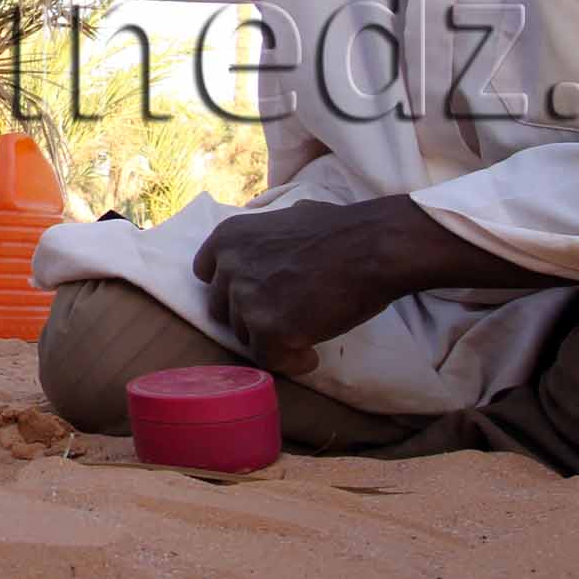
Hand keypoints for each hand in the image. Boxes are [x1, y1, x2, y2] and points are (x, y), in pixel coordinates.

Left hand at [192, 200, 405, 376]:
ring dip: (271, 339)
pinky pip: (268, 360)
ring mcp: (246, 300)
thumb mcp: (289, 217)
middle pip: (224, 310)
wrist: (372, 248)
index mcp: (228, 237)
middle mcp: (228, 267)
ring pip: (245, 337)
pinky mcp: (268, 330)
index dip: (230, 290)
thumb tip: (271, 240)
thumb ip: (268, 234)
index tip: (254, 298)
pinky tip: (311, 355)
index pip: (206, 274)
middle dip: (251, 317)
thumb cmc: (341, 230)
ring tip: (304, 334)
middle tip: (285, 318)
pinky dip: (290, 362)